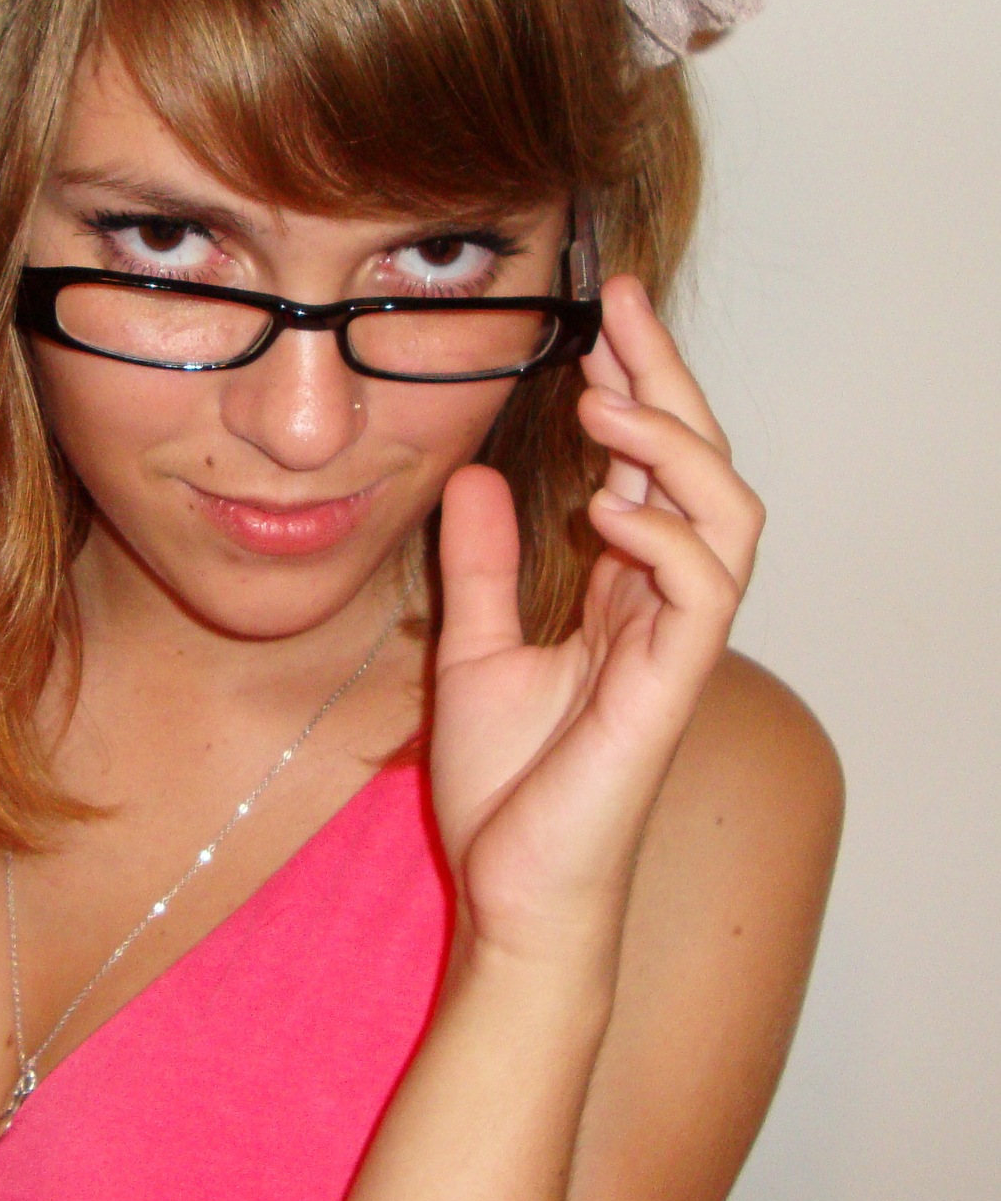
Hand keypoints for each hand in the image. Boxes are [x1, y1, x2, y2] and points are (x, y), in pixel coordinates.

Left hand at [427, 275, 763, 971]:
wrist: (511, 893)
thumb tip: (476, 475)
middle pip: (701, 468)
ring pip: (729, 516)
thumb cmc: (506, 788)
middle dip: (667, 380)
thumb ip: (483, 565)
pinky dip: (664, 537)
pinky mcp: (668, 691)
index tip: (598, 314)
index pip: (651, 467)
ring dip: (674, 447)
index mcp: (622, 591)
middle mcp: (661, 607)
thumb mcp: (472, 649)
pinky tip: (605, 508)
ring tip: (605, 399)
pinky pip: (703, 593)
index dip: (638, 386)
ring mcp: (674, 646)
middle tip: (619, 307)